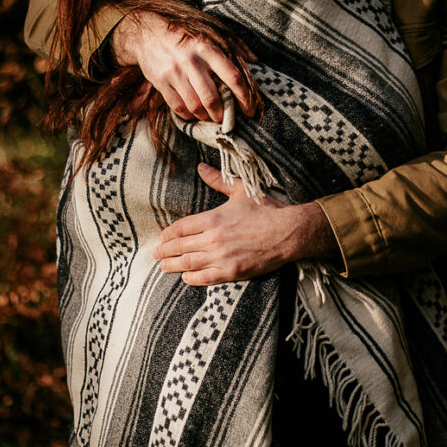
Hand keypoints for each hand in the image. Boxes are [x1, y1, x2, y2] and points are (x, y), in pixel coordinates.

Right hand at [111, 11, 255, 122]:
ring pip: (195, 106)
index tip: (249, 110)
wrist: (148, 31)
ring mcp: (175, 73)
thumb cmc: (184, 33)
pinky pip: (178, 107)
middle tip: (224, 118)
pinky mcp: (161, 82)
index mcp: (208, 49)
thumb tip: (255, 60)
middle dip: (221, 114)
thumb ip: (234, 45)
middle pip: (212, 98)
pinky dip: (188, 115)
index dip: (244, 97)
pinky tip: (193, 114)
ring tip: (210, 117)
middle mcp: (192, 62)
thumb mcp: (210, 32)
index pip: (232, 77)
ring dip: (205, 117)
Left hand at [153, 163, 336, 285]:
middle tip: (156, 254)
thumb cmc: (266, 210)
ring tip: (163, 266)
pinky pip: (205, 278)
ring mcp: (222, 258)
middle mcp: (213, 239)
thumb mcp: (240, 190)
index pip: (180, 228)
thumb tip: (201, 167)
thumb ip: (218, 180)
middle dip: (164, 251)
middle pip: (179, 247)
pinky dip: (192, 279)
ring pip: (188, 264)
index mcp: (212, 218)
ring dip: (172, 266)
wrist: (289, 232)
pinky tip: (185, 277)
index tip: (163, 236)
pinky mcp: (232, 272)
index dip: (168, 234)